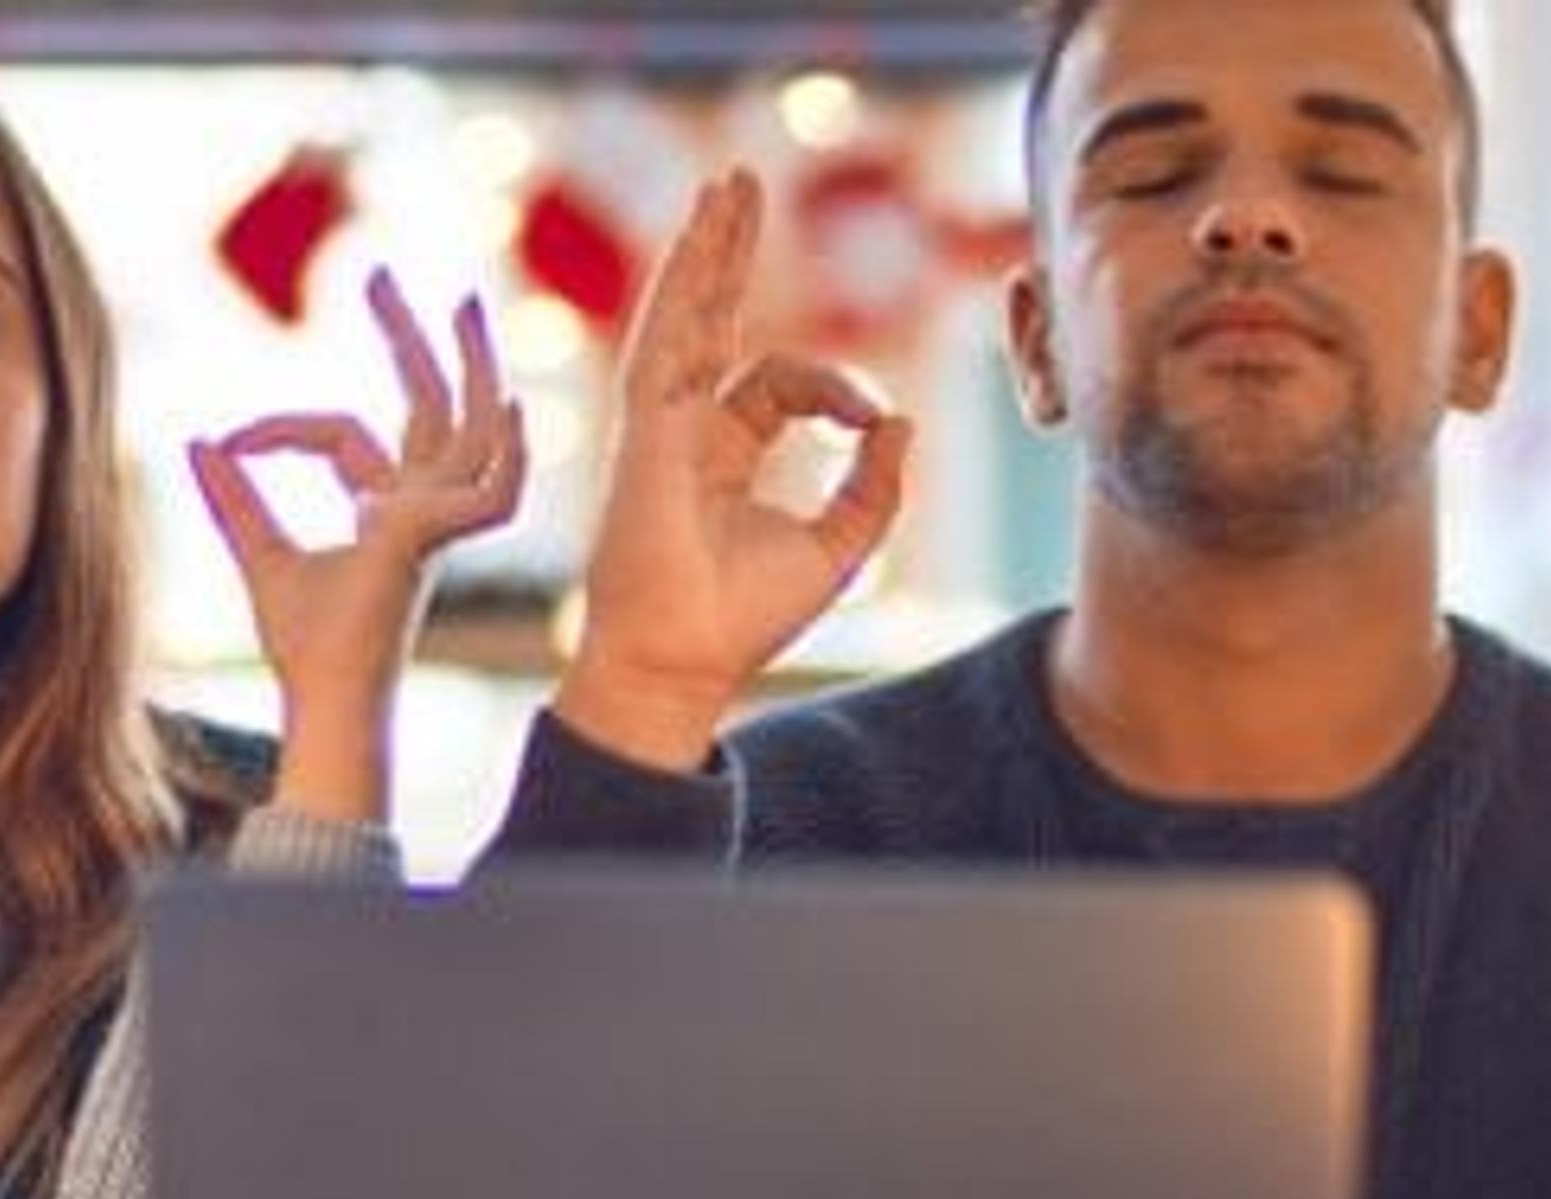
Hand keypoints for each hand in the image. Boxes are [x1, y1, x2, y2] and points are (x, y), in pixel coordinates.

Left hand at [191, 268, 525, 822]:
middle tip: (380, 275)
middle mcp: (424, 508)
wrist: (322, 694)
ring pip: (469, 426)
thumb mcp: (260, 556)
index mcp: (390, 512)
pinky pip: (492, 490)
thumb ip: (237, 501)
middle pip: (430, 404)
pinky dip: (507, 456)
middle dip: (409, 338)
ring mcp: (440, 521)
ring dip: (470, 364)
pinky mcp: (438, 537)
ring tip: (460, 301)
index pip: (343, 436)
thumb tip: (198, 444)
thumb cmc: (304, 646)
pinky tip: (510, 407)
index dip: (280, 431)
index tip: (230, 442)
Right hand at [554, 169, 914, 772]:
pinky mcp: (648, 429)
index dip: (838, 390)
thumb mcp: (840, 547)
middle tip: (740, 187)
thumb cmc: (745, 620)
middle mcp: (685, 428)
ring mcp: (660, 424)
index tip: (873, 421)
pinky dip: (682, 285)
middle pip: (711, 320)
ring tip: (723, 185)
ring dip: (705, 248)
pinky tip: (697, 236)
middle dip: (729, 254)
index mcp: (723, 453)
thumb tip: (903, 422)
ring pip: (685, 314)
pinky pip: (667, 338)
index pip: (781, 383)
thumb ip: (875, 485)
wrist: (686, 661)